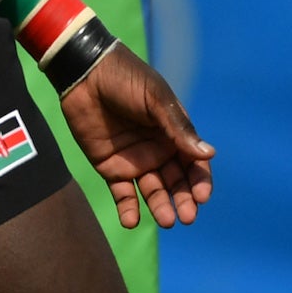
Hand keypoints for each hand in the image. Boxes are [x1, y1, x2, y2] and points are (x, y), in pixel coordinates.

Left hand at [58, 43, 214, 228]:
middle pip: (177, 183)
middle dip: (183, 200)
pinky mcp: (109, 165)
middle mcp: (158, 151)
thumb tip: (208, 154)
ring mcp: (134, 160)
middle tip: (186, 216)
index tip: (201, 197)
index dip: (200, 182)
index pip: (194, 165)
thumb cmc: (125, 79)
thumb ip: (177, 128)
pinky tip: (130, 221)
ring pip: (153, 190)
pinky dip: (128, 209)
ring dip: (159, 206)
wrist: (83, 71)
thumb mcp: (154, 99)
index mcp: (174, 134)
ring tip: (165, 220)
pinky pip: (122, 193)